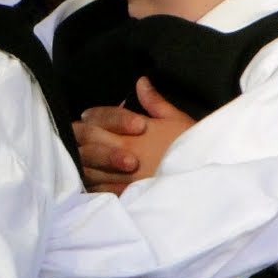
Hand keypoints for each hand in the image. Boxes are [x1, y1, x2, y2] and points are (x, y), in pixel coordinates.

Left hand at [74, 78, 196, 192]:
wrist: (204, 179)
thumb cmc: (192, 148)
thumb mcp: (177, 119)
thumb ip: (154, 102)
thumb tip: (141, 82)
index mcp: (135, 132)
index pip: (104, 118)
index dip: (93, 116)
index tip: (86, 117)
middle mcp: (124, 152)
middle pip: (88, 141)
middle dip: (77, 136)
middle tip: (72, 135)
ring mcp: (122, 176)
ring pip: (88, 167)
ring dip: (80, 161)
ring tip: (76, 158)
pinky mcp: (124, 195)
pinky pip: (98, 190)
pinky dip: (90, 185)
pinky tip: (87, 182)